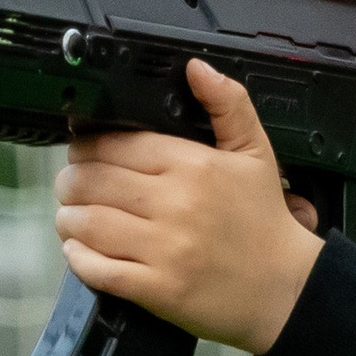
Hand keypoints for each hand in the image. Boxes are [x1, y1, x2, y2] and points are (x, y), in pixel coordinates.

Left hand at [53, 59, 355, 353]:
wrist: (287, 288)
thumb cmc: (265, 221)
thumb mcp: (257, 153)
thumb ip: (229, 104)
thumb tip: (197, 67)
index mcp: (193, 165)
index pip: (114, 145)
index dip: (86, 146)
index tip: (83, 151)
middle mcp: (174, 204)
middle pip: (90, 182)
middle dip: (70, 181)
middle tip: (72, 185)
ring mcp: (163, 249)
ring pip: (86, 224)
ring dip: (68, 218)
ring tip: (72, 216)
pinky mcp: (156, 288)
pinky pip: (97, 268)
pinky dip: (78, 257)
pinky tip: (80, 250)